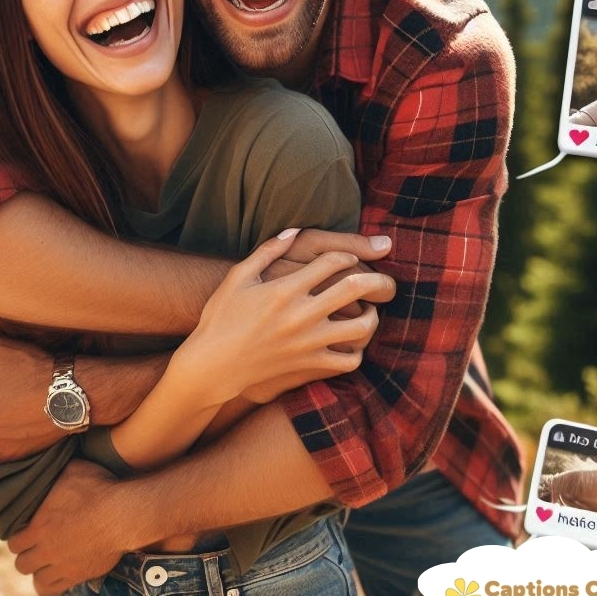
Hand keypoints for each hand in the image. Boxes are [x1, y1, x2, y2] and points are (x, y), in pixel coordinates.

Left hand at [8, 461, 126, 595]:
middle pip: (21, 563)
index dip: (18, 537)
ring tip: (46, 561)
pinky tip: (57, 573)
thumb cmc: (99, 488)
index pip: (13, 542)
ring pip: (36, 580)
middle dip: (27, 554)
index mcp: (38, 526)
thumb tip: (47, 466)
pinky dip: (52, 585)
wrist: (123, 514)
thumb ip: (54, 473)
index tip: (27, 531)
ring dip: (38, 571)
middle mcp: (46, 550)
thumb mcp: (73, 469)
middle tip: (37, 545)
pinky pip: (53, 591)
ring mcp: (61, 566)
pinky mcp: (77, 576)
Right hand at [178, 232, 393, 406]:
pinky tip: (351, 342)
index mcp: (285, 289)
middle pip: (355, 288)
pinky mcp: (309, 365)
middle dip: (377, 279)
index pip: (332, 262)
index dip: (347, 256)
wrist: (213, 363)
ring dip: (372, 316)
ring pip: (361, 327)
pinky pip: (349, 361)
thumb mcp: (239, 276)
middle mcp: (301, 314)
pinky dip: (358, 351)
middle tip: (382, 280)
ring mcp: (308, 342)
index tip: (349, 259)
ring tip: (369, 311)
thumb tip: (294, 230)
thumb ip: (268, 251)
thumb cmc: (222, 315)